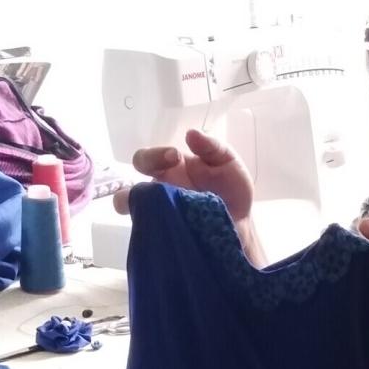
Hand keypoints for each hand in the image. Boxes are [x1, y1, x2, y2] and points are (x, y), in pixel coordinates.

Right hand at [113, 129, 254, 222]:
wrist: (241, 224)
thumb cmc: (230, 190)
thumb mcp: (227, 162)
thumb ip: (212, 147)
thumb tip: (191, 134)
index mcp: (167, 170)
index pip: (146, 159)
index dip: (155, 155)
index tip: (175, 156)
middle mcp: (156, 192)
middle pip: (127, 183)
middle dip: (135, 183)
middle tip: (162, 180)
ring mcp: (156, 214)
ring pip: (129, 209)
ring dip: (131, 205)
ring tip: (148, 206)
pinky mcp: (161, 234)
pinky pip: (146, 231)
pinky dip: (147, 228)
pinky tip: (161, 227)